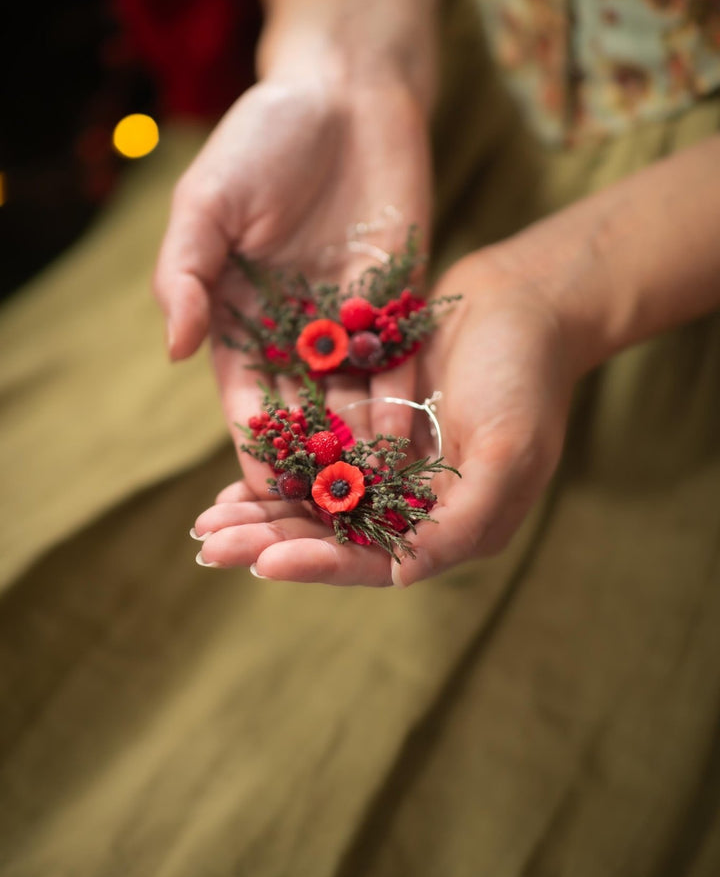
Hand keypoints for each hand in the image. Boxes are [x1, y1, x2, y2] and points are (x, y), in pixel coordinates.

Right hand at [154, 67, 431, 489]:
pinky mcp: (399, 303)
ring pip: (354, 398)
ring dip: (359, 446)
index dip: (253, 444)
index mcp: (242, 318)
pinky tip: (412, 438)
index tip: (261, 493)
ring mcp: (351, 322)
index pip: (246, 398)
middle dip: (310, 464)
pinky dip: (404, 399)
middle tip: (322, 517)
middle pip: (302, 414)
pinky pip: (401, 360)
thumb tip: (173, 350)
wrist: (345, 92)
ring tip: (372, 493)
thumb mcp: (207, 202)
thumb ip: (186, 274)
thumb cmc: (263, 139)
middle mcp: (296, 332)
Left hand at [192, 246, 579, 582]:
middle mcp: (418, 506)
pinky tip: (240, 472)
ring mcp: (392, 467)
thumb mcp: (509, 450)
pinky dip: (281, 466)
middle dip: (272, 541)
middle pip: (334, 537)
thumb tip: (400, 575)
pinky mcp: (372, 427)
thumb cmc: (526, 376)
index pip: (376, 560)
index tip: (264, 562)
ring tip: (205, 521)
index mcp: (454, 526)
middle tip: (210, 545)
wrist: (524, 300)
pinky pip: (318, 456)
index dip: (320, 563)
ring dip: (264, 511)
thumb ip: (461, 520)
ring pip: (317, 500)